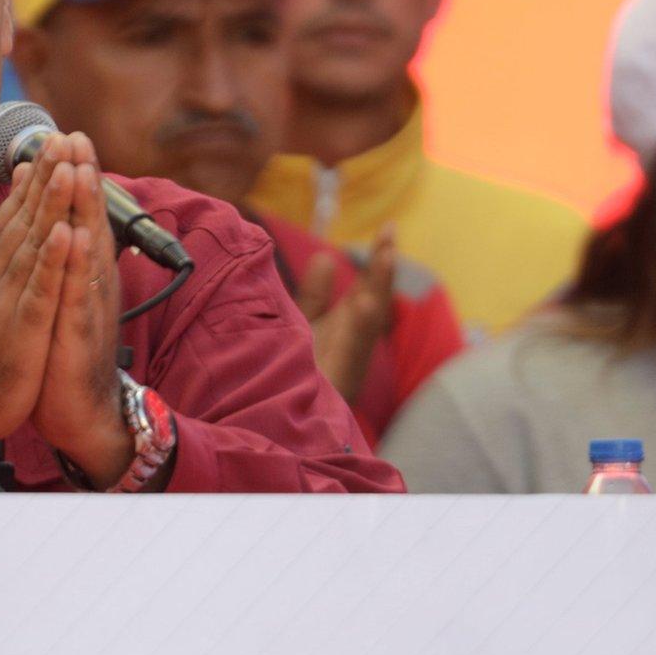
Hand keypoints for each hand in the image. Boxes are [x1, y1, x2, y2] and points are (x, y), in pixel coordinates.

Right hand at [0, 142, 76, 488]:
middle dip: (46, 176)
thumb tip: (15, 217)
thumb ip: (3, 252)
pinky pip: (39, 289)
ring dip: (50, 205)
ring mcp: (6, 299)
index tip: (53, 139)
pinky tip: (65, 235)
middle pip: (24, 217)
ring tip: (67, 168)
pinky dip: (51, 261)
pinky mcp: (21, 328)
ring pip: (32, 244)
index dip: (37, 174)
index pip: (16, 211)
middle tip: (62, 137)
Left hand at [30, 131, 134, 484]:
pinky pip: (78, 293)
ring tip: (81, 169)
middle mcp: (92, 284)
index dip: (75, 176)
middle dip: (82, 177)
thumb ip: (62, 260)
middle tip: (76, 135)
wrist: (80, 414)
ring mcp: (88, 307)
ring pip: (88, 249)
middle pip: (89, 221)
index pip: (80, 216)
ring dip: (85, 208)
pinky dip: (77, 264)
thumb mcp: (62, 299)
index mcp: (84, 274)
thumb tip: (56, 218)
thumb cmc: (65, 356)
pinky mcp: (79, 333)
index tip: (66, 135)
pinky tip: (75, 237)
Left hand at [296, 226, 395, 403]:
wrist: (266, 427)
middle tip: (390, 232)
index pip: (367, 291)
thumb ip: (315, 297)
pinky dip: (359, 331)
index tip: (388, 227)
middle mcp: (348, 350)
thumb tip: (327, 257)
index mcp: (343, 334)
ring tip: (387, 258)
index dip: (377, 262)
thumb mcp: (300, 329)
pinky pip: (347, 358)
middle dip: (382, 270)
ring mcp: (342, 370)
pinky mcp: (332, 387)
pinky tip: (365, 306)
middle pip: (372, 305)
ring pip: (365, 328)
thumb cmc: (282, 375)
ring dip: (378, 291)